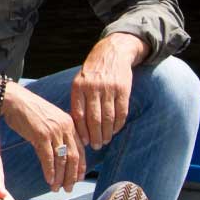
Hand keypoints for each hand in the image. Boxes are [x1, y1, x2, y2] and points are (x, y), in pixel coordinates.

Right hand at [1, 84, 85, 191]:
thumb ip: (58, 133)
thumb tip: (61, 151)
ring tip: (57, 188)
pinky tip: (49, 180)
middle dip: (72, 176)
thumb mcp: (49, 119)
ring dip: (60, 177)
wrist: (13, 99)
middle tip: (68, 188)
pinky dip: (50, 171)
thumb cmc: (28, 110)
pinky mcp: (41, 135)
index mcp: (69, 123)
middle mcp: (65, 127)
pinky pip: (48, 158)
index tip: (78, 179)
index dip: (80, 166)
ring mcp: (53, 131)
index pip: (80, 149)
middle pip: (74, 157)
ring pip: (62, 160)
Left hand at [70, 34, 142, 149]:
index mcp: (78, 87)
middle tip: (96, 147)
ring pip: (108, 117)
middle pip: (94, 119)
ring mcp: (109, 88)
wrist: (111, 53)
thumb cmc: (92, 73)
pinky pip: (121, 111)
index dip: (81, 131)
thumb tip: (76, 127)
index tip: (83, 143)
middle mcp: (93, 88)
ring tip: (105, 141)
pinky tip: (115, 131)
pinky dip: (118, 124)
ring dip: (107, 133)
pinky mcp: (123, 89)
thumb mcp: (79, 82)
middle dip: (94, 136)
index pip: (78, 114)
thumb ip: (78, 101)